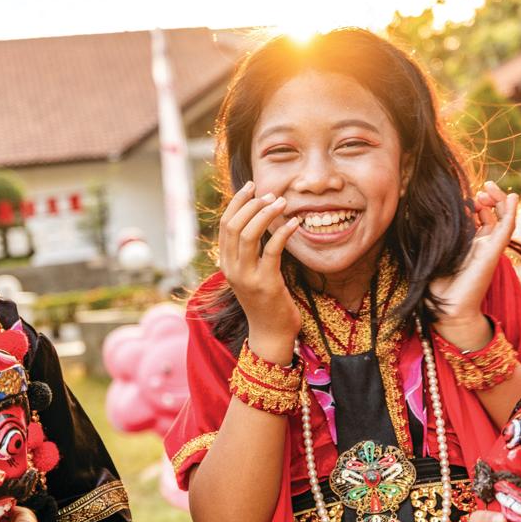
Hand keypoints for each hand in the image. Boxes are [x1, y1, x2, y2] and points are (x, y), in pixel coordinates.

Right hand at [218, 181, 301, 363]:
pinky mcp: (266, 284)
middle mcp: (231, 269)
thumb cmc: (265, 302)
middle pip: (234, 225)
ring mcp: (247, 277)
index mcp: (226, 264)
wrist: (270, 334)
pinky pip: (271, 250)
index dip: (237, 202)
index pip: (225, 225)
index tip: (252, 187)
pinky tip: (294, 223)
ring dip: (266, 214)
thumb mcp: (251, 274)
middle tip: (270, 194)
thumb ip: (249, 252)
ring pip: (249, 234)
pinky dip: (283, 232)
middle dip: (251, 204)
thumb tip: (258, 221)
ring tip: (282, 203)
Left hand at [429, 183, 519, 349]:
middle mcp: (482, 245)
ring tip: (489, 189)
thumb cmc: (436, 285)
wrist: (446, 308)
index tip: (467, 196)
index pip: (479, 218)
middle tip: (482, 189)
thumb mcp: (433, 252)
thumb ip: (433, 235)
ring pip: (503, 219)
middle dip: (489, 198)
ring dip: (500, 201)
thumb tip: (422, 213)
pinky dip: (511, 212)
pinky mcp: (493, 253)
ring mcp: (490, 248)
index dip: (476, 203)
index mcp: (469, 245)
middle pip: (493, 216)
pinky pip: (507, 229)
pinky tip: (512, 197)